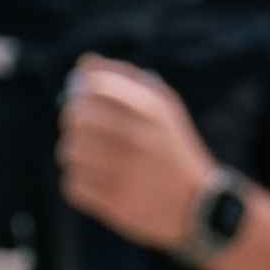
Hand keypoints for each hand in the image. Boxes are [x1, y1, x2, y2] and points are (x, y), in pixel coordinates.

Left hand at [60, 55, 223, 252]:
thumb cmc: (172, 148)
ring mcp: (126, 174)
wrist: (199, 206)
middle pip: (77, 119)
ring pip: (70, 153)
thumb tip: (85, 63)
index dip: (81, 90)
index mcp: (152, 112)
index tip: (83, 98)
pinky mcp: (116, 205)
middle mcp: (138, 141)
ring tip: (87, 157)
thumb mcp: (163, 108)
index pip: (96, 86)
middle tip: (78, 128)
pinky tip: (94, 180)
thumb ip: (126, 79)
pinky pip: (73, 185)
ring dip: (74, 153)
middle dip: (72, 121)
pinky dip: (79, 182)